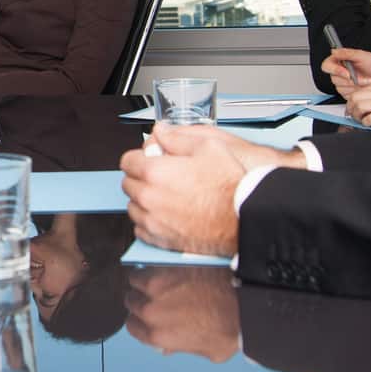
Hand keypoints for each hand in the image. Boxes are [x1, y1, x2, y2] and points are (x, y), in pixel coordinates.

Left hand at [119, 124, 288, 256]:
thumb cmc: (229, 186)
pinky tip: (163, 215)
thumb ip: (177, 138)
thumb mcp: (209, 147)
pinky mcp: (160, 239)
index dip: (139, 157)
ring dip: (143, 200)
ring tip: (163, 196)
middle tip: (159, 177)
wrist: (243, 218)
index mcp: (155, 171)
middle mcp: (149, 197)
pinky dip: (148, 222)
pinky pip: (140, 229)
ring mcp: (153, 220)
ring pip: (133, 207)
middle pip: (128, 184)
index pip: (127, 161)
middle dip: (141, 178)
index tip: (147, 160)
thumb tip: (161, 132)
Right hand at [124, 267, 241, 361]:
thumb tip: (171, 347)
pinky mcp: (164, 266)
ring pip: (135, 280)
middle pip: (131, 302)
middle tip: (155, 295)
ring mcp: (155, 286)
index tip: (148, 315)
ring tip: (159, 279)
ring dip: (144, 280)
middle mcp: (151, 311)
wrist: (245, 298)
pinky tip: (166, 267)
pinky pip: (147, 263)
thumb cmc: (232, 326)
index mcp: (158, 336)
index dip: (141, 320)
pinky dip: (153, 265)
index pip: (132, 326)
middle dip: (141, 299)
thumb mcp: (209, 352)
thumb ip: (183, 349)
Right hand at [321, 48, 370, 94]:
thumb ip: (347, 53)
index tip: (347, 73)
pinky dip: (356, 93)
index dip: (335, 70)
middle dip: (349, 80)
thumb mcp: (363, 55)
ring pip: (340, 88)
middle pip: (334, 78)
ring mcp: (344, 83)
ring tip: (366, 82)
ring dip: (354, 86)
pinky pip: (346, 95)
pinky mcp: (348, 93)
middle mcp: (340, 72)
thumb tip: (334, 51)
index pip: (327, 65)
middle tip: (362, 78)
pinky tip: (364, 88)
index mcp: (340, 60)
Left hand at [345, 81, 370, 126]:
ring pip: (359, 107)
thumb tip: (364, 100)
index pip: (359, 90)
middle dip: (350, 108)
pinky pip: (369, 119)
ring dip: (356, 116)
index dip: (352, 100)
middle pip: (355, 97)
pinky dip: (365, 123)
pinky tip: (369, 124)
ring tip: (361, 120)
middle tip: (353, 115)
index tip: (352, 107)